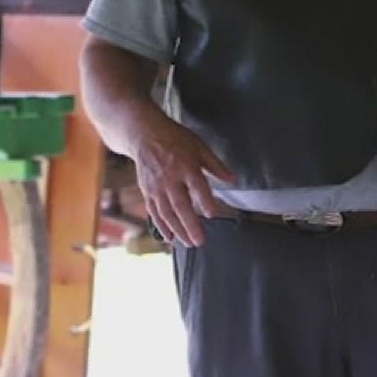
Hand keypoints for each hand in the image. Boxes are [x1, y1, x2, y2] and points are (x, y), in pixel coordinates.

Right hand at [131, 115, 235, 247]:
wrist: (144, 133)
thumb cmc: (174, 139)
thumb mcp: (199, 146)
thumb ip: (215, 165)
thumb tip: (232, 179)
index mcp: (185, 165)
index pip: (196, 185)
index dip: (204, 200)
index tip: (212, 214)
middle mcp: (169, 177)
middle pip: (180, 204)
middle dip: (189, 224)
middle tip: (199, 240)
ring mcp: (156, 186)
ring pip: (166, 212)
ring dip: (177, 229)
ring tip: (188, 243)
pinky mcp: (147, 191)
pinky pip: (154, 211)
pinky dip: (161, 226)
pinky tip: (169, 237)